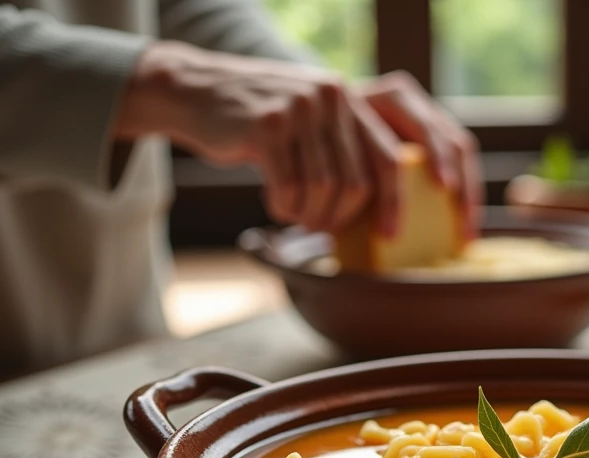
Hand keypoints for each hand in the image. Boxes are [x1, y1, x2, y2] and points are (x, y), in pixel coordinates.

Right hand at [115, 41, 479, 237]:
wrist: (194, 91)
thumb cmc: (258, 120)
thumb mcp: (309, 119)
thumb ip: (342, 146)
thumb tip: (376, 204)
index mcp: (347, 99)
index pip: (388, 157)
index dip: (394, 202)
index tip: (389, 235)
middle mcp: (328, 97)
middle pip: (354, 183)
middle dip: (338, 218)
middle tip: (320, 229)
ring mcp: (297, 109)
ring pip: (322, 190)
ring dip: (307, 215)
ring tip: (293, 213)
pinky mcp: (266, 127)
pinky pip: (288, 188)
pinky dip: (283, 207)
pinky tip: (274, 203)